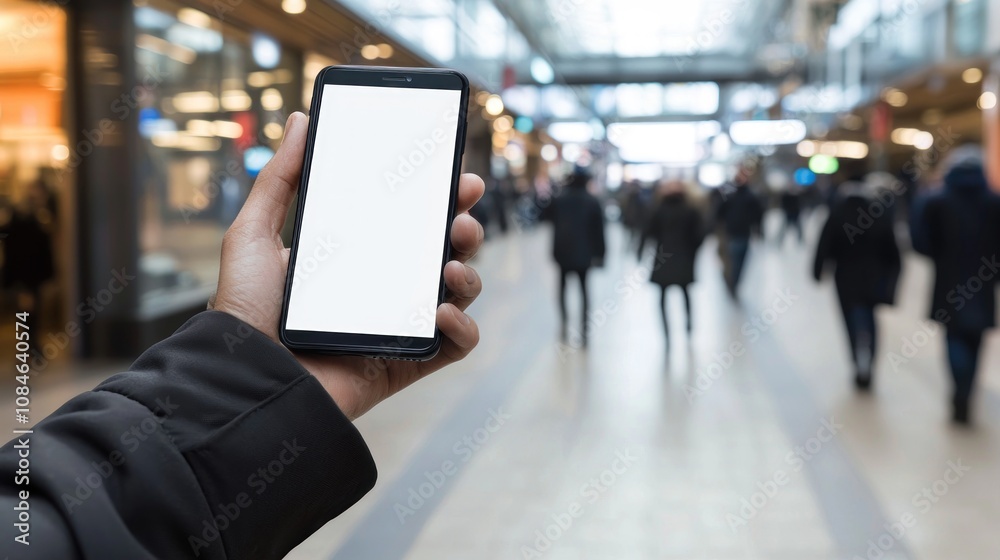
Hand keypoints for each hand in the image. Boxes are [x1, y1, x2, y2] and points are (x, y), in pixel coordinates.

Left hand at [211, 112, 484, 419]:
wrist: (247, 377)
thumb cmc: (244, 310)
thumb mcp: (252, 233)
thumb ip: (279, 178)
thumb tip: (301, 121)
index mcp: (358, 256)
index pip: (411, 221)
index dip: (441, 198)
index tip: (457, 177)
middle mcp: (384, 288)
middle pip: (444, 252)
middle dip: (466, 229)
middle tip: (462, 216)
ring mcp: (398, 326)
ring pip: (458, 293)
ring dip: (470, 272)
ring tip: (451, 264)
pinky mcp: (406, 364)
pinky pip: (455, 346)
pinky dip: (463, 328)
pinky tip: (443, 312)